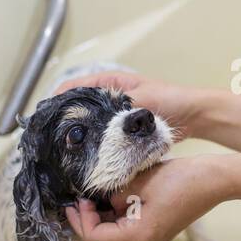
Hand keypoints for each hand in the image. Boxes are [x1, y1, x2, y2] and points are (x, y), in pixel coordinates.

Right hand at [54, 70, 199, 140]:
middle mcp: (107, 95)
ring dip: (77, 134)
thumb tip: (97, 127)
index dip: (56, 103)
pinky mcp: (122, 128)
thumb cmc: (170, 101)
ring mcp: (114, 113)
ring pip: (87, 123)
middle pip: (75, 107)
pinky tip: (85, 157)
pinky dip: (93, 143)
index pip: (71, 88)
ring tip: (63, 151)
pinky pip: (101, 135)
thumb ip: (119, 113)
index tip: (45, 121)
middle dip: (63, 123)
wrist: (195, 115)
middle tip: (51, 142)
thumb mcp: (141, 102)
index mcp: (108, 83)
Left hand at [63, 155, 230, 240]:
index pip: (95, 238)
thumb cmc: (180, 179)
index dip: (80, 220)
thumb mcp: (139, 182)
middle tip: (79, 196)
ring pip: (116, 233)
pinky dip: (117, 214)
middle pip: (104, 240)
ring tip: (95, 193)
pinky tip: (114, 195)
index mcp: (139, 237)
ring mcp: (152, 238)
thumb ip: (113, 194)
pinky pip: (129, 226)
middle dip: (88, 219)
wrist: (215, 179)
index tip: (77, 199)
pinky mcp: (158, 229)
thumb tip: (99, 199)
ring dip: (102, 216)